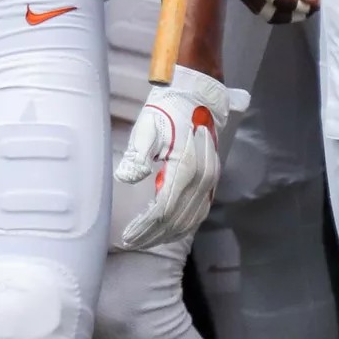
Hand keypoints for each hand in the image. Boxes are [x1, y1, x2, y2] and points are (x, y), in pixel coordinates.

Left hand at [115, 66, 247, 249]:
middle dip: (153, 235)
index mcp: (185, 168)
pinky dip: (183, 226)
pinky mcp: (211, 181)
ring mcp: (209, 182)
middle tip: (133, 241)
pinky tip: (170, 230)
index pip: (163, 210)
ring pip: (189, 220)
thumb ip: (138, 154)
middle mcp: (202, 180)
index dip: (145, 226)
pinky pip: (199, 212)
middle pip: (176, 220)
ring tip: (147, 240)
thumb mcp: (148, 126)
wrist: (196, 96)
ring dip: (168, 234)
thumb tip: (127, 178)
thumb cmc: (168, 110)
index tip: (128, 235)